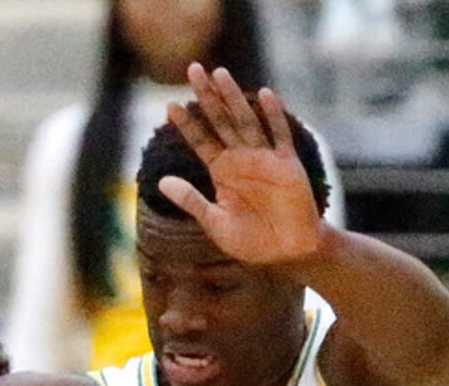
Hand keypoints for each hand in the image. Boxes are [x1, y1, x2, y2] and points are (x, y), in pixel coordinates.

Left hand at [162, 70, 324, 268]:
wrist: (287, 252)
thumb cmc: (250, 241)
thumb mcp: (215, 223)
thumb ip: (191, 200)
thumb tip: (161, 182)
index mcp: (222, 172)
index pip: (201, 141)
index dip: (187, 124)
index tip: (169, 105)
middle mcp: (241, 159)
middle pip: (221, 121)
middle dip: (207, 96)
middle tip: (192, 69)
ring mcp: (264, 158)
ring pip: (246, 121)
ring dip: (234, 97)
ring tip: (220, 73)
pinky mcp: (287, 164)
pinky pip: (279, 135)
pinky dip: (273, 116)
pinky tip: (264, 95)